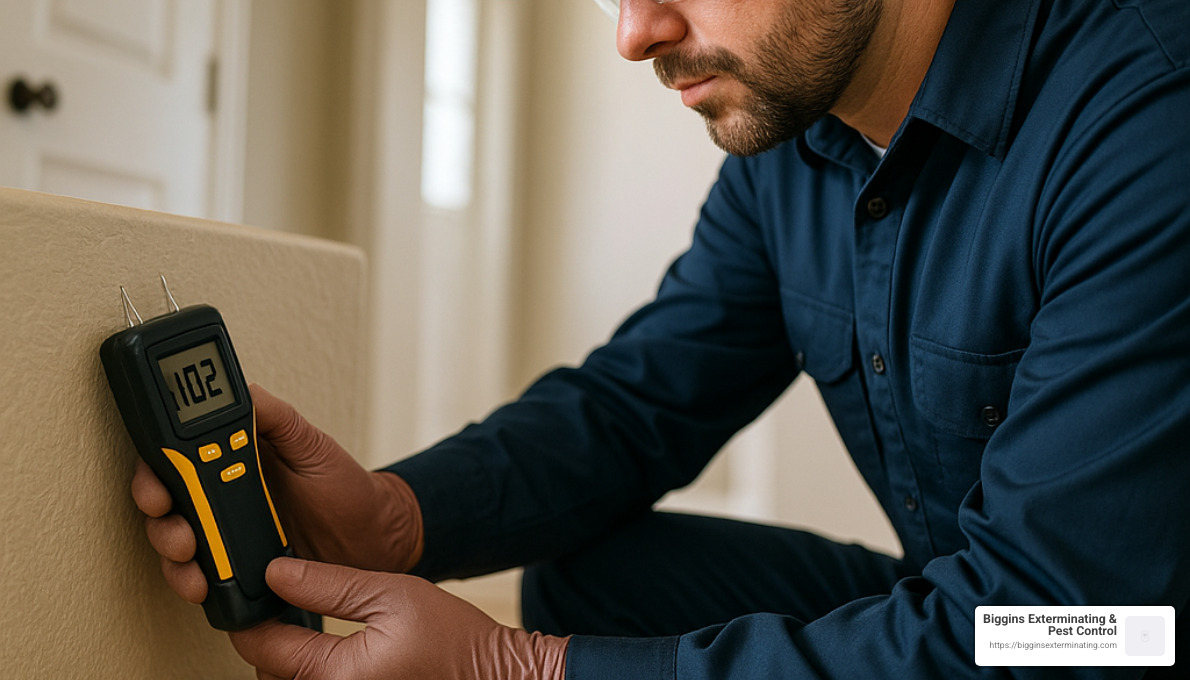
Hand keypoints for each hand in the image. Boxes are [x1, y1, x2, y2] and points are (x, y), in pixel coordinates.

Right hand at [131, 384, 423, 602]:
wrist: (375, 540)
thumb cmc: (346, 488)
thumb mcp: (313, 446)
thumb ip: (278, 419)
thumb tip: (246, 391)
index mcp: (234, 457)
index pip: (176, 455)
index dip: (156, 467)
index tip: (158, 483)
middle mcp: (221, 493)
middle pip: (165, 501)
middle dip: (159, 516)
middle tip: (181, 530)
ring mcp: (225, 531)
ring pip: (175, 540)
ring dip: (171, 551)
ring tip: (192, 561)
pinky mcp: (235, 567)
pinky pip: (200, 574)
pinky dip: (192, 581)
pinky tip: (203, 586)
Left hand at [230, 558, 567, 679]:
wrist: (494, 674)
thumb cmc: (455, 639)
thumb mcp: (390, 593)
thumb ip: (328, 584)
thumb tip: (276, 573)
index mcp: (337, 674)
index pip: (263, 647)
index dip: (247, 614)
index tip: (248, 590)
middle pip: (268, 671)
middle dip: (265, 639)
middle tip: (272, 603)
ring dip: (286, 658)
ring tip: (294, 624)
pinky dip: (310, 669)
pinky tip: (321, 648)